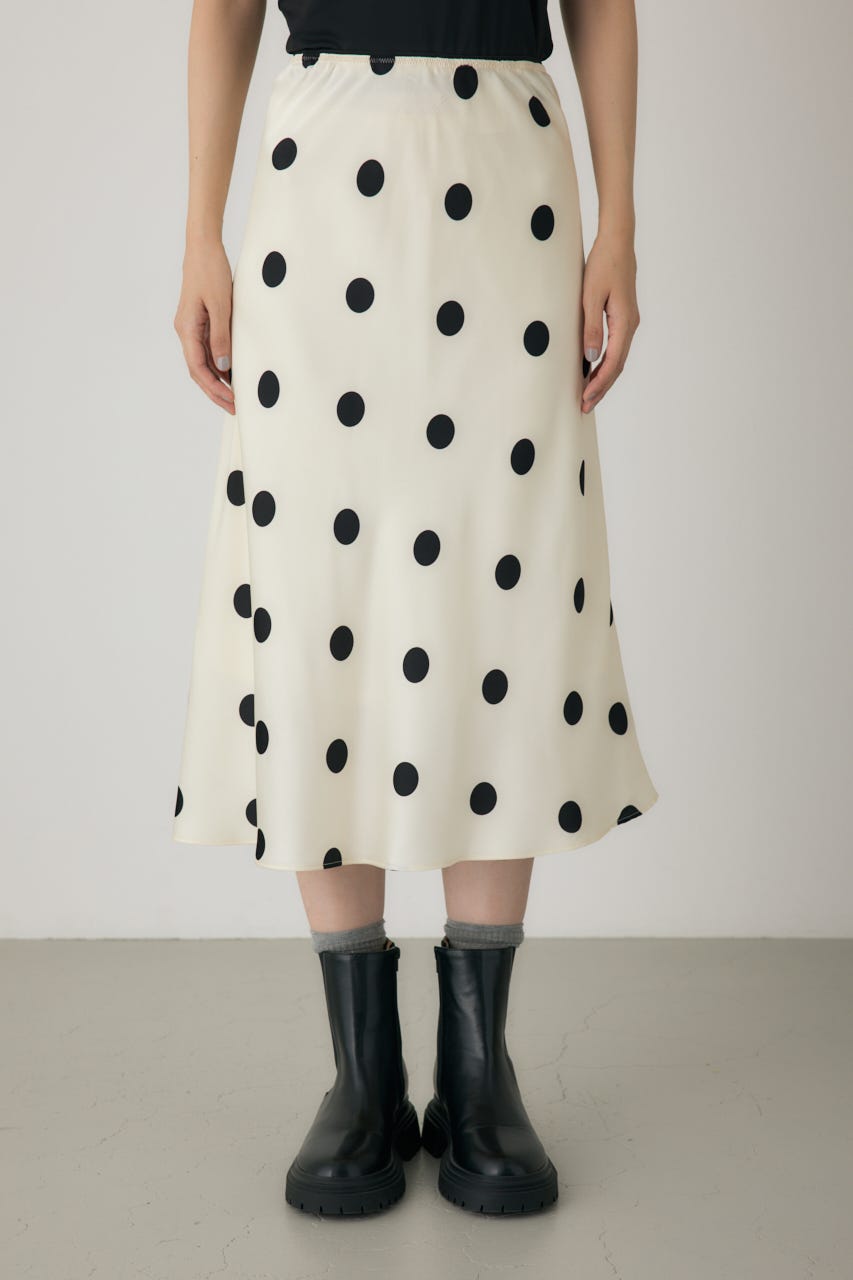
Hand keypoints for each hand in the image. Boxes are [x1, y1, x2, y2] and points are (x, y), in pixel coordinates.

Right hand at [173, 237, 235, 413]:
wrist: (204, 246)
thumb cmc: (211, 271)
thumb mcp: (221, 305)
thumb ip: (221, 336)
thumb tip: (222, 367)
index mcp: (186, 328)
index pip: (198, 368)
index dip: (213, 389)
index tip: (230, 402)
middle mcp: (186, 330)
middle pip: (199, 370)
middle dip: (216, 391)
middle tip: (235, 408)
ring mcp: (192, 326)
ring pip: (204, 361)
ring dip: (218, 380)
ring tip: (236, 395)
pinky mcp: (200, 320)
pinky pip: (209, 348)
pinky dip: (220, 364)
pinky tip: (233, 372)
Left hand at [580, 232, 639, 414]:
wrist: (617, 241)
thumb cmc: (603, 264)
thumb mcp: (591, 296)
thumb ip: (591, 327)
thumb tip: (590, 357)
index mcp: (625, 321)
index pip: (612, 362)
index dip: (599, 383)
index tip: (585, 398)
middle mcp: (630, 324)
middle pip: (617, 365)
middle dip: (601, 388)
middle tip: (584, 407)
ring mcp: (628, 321)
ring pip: (617, 358)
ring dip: (603, 378)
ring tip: (588, 395)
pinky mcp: (623, 317)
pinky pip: (616, 347)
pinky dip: (605, 363)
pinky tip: (593, 370)